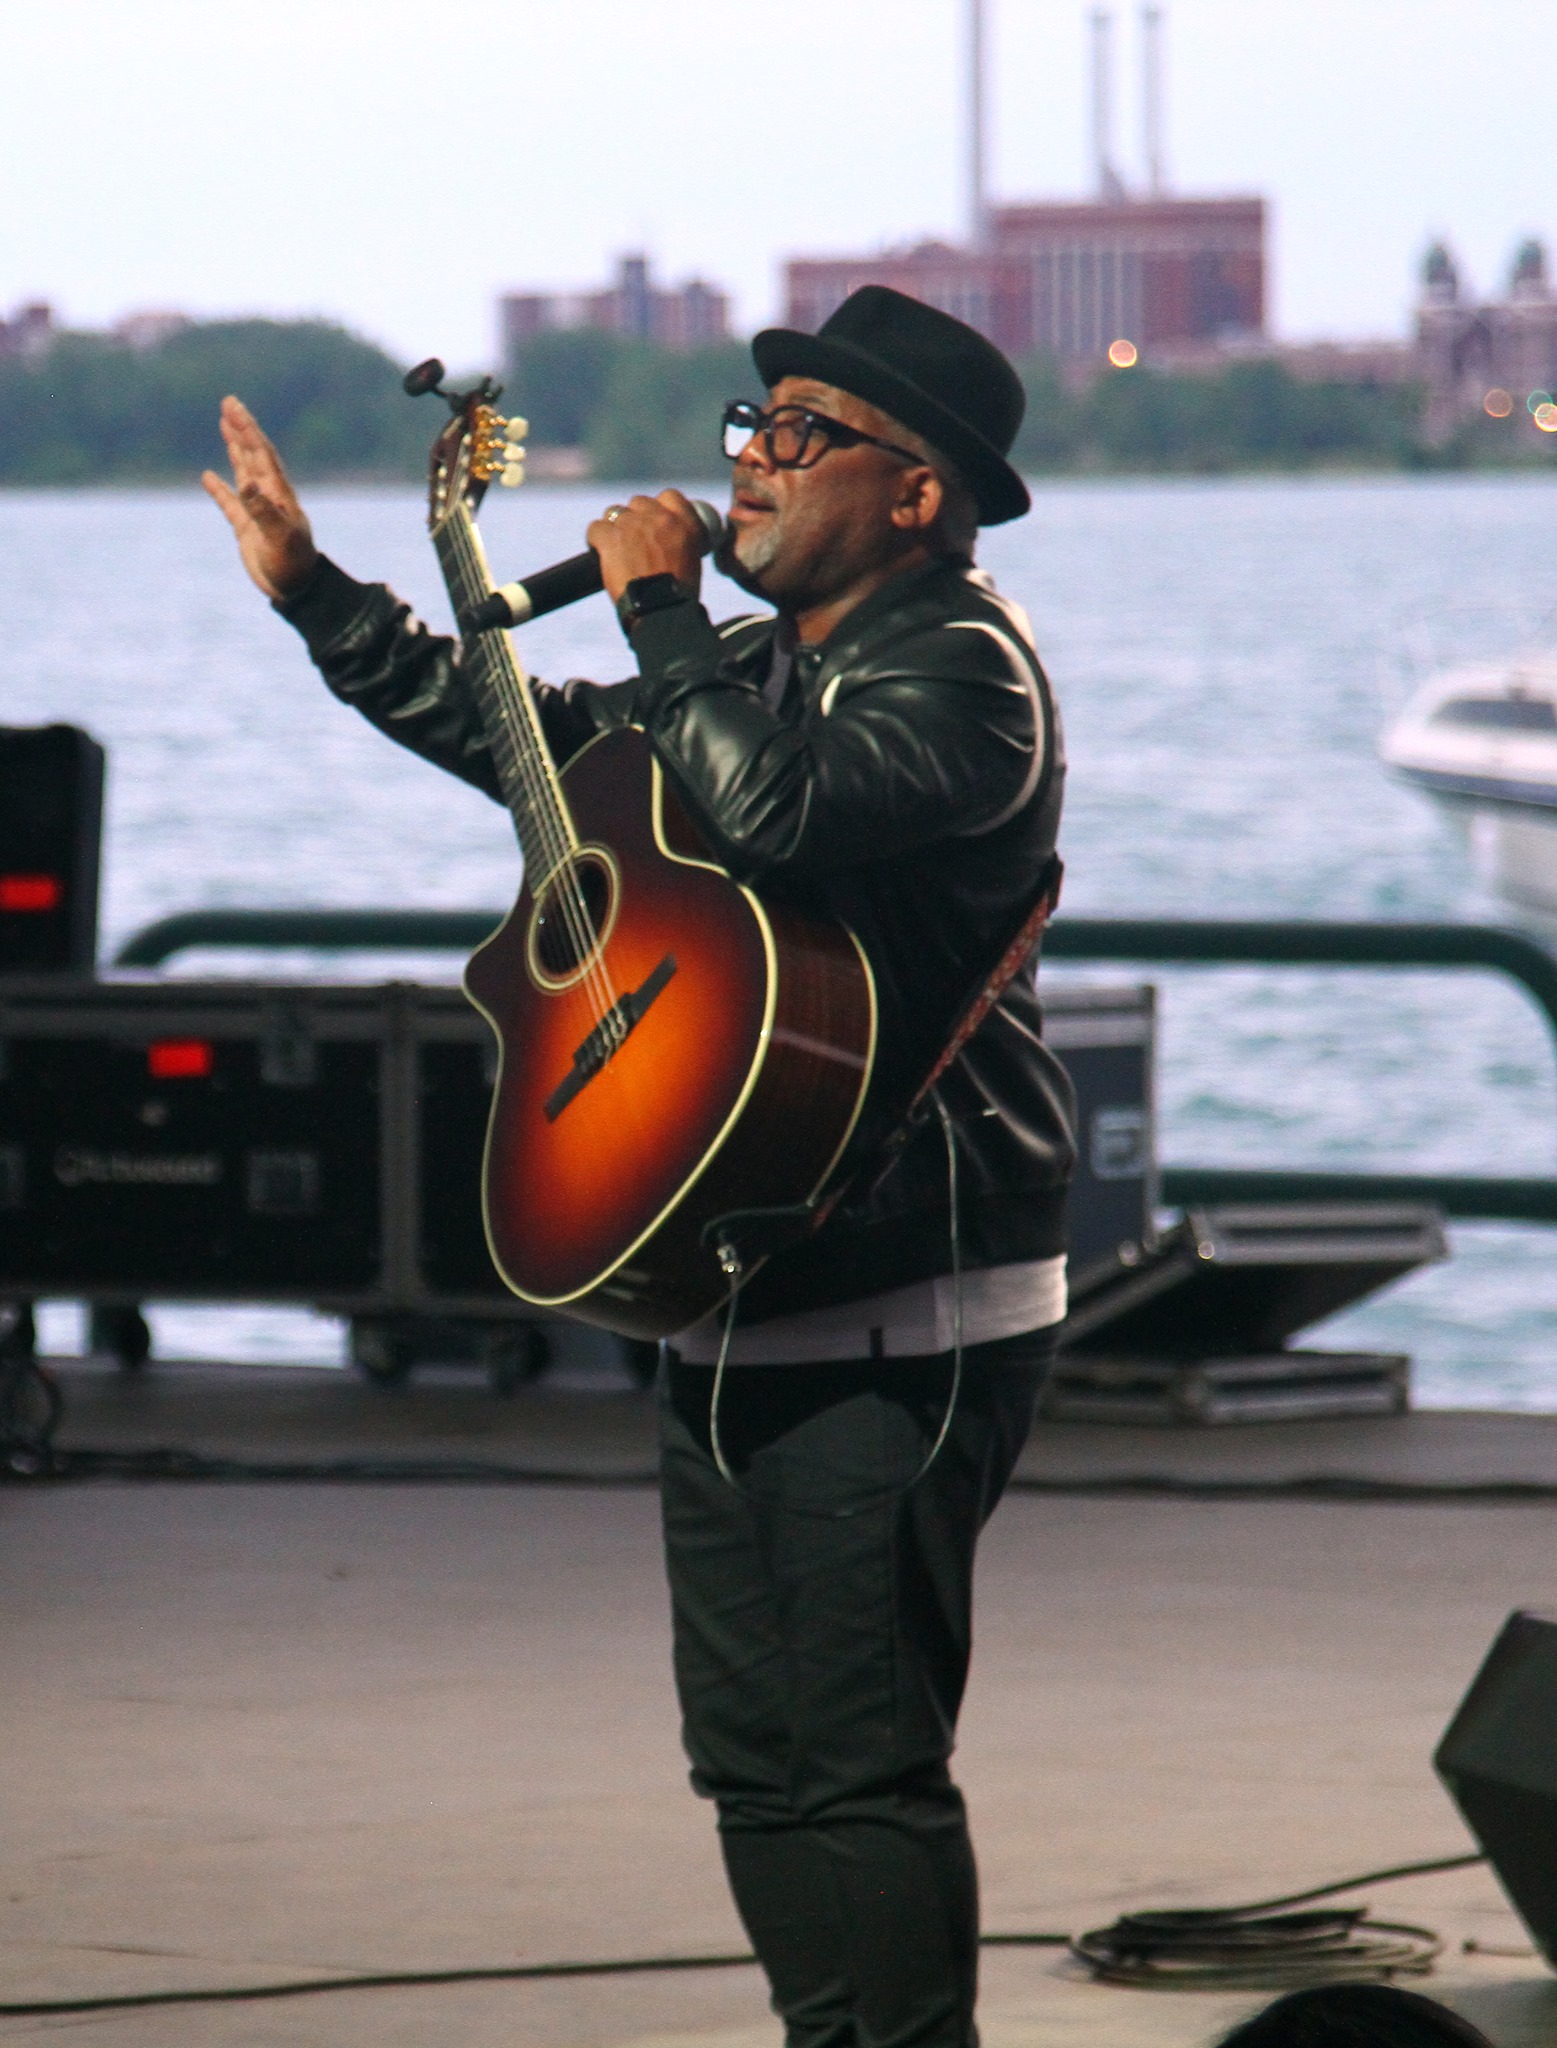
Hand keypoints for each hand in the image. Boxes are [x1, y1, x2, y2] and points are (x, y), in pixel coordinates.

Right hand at [201, 396, 319, 600]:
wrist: (296, 591)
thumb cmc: (293, 565)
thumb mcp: (279, 538)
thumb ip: (263, 511)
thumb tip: (247, 484)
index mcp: (278, 494)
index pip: (261, 454)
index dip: (248, 430)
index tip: (234, 408)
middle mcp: (269, 497)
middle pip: (253, 454)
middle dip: (241, 428)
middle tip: (229, 402)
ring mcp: (257, 511)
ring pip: (243, 471)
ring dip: (234, 447)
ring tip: (224, 423)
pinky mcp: (247, 528)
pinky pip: (229, 503)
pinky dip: (219, 488)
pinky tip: (207, 476)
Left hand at [585, 490, 704, 604]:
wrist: (661, 610)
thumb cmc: (678, 595)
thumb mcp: (692, 561)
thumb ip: (679, 542)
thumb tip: (666, 542)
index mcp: (685, 523)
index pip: (670, 496)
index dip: (658, 507)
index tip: (654, 520)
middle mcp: (659, 518)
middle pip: (639, 502)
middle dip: (635, 517)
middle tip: (633, 539)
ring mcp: (633, 525)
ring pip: (615, 512)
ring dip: (614, 527)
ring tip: (616, 548)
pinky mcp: (611, 537)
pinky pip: (596, 528)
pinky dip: (596, 539)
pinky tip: (599, 551)